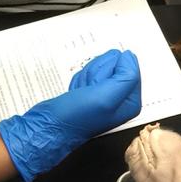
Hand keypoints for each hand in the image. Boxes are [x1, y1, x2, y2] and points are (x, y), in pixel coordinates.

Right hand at [0, 48, 141, 181]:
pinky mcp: (91, 92)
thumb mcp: (106, 96)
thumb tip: (128, 56)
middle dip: (98, 73)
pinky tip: (77, 91)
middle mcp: (120, 98)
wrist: (50, 125)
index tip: (101, 82)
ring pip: (101, 67)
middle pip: (115, 66)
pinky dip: (80, 79)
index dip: (111, 70)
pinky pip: (89, 73)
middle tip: (90, 88)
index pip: (129, 68)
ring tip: (82, 91)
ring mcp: (105, 94)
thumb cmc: (77, 116)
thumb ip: (125, 76)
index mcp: (130, 102)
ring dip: (88, 75)